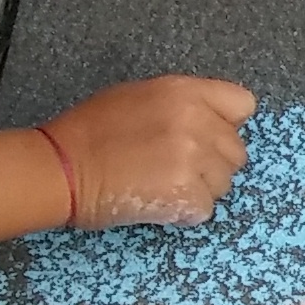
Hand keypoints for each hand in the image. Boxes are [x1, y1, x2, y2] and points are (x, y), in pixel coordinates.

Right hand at [38, 75, 256, 229]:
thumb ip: (182, 104)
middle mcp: (198, 122)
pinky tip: (157, 201)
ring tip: (162, 184)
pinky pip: (205, 209)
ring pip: (224, 183)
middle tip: (176, 167)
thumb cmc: (89, 131)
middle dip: (212, 163)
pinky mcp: (187, 194)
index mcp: (186, 92)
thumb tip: (209, 121)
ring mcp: (194, 159)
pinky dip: (184, 212)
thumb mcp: (139, 95)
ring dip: (200, 189)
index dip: (226, 124)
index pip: (242, 105)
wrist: (62, 167)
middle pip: (236, 151)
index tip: (207, 136)